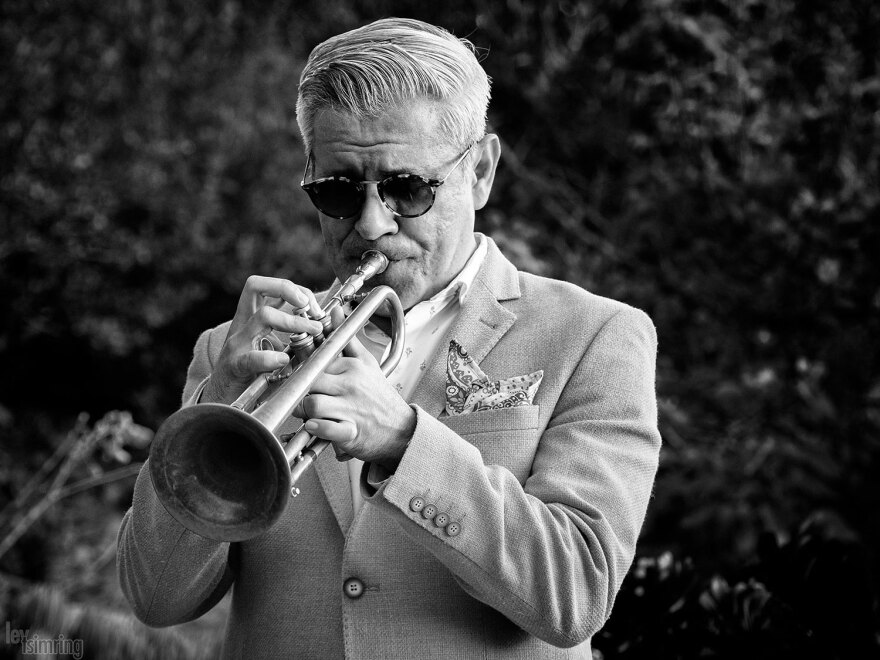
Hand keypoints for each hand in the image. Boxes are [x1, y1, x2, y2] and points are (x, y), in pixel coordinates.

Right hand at [203, 276, 323, 403]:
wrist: (221, 403)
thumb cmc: (252, 375)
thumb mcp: (272, 349)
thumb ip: (293, 338)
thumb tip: (323, 330)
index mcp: (251, 318)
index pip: (267, 286)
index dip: (293, 288)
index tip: (313, 306)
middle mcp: (242, 325)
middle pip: (255, 286)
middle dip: (286, 288)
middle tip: (308, 305)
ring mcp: (237, 344)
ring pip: (262, 316)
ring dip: (292, 321)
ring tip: (311, 331)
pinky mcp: (234, 366)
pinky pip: (251, 358)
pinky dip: (269, 358)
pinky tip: (283, 360)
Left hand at [297, 318, 415, 470]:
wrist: (401, 429)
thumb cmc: (378, 396)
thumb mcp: (366, 362)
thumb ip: (346, 337)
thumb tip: (336, 311)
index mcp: (352, 367)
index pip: (315, 362)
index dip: (304, 371)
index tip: (304, 379)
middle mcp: (351, 385)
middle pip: (309, 382)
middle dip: (300, 391)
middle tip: (303, 398)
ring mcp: (351, 410)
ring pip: (312, 404)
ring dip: (304, 412)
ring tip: (309, 413)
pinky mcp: (350, 433)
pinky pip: (325, 429)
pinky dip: (316, 429)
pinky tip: (316, 427)